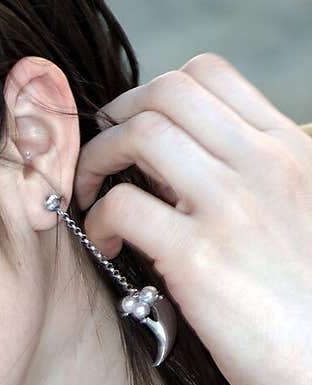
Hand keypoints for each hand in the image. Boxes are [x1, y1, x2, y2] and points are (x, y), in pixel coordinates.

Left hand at [73, 53, 311, 384]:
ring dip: (97, 160)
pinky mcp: (199, 259)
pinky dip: (98, 220)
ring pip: (140, 133)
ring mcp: (232, 207)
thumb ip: (256, 182)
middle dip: (115, 118)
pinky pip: (123, 205)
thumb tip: (186, 170)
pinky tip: (109, 246)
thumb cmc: (306, 310)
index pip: (207, 74)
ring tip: (92, 199)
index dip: (150, 94)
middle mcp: (263, 164)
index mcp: (288, 149)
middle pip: (165, 91)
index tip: (131, 131)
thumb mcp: (300, 218)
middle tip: (100, 160)